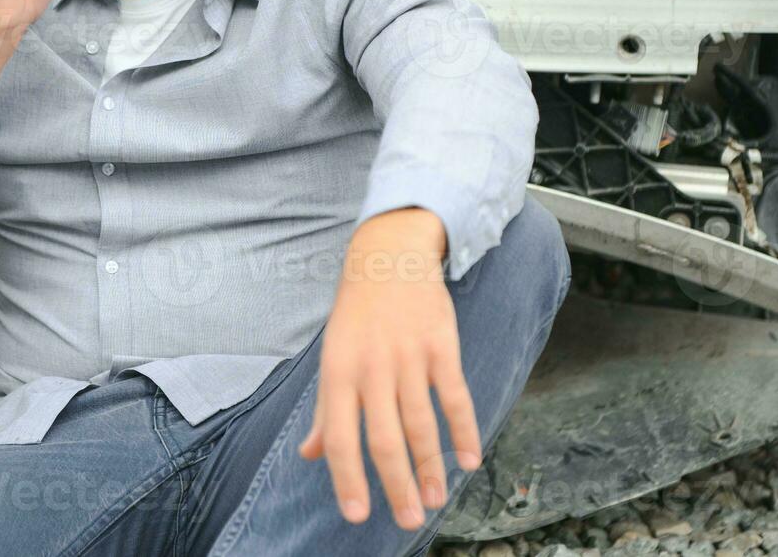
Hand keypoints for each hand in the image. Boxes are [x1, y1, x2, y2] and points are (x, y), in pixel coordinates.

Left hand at [297, 208, 482, 531]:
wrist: (388, 256)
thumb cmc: (356, 316)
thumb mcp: (332, 357)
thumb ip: (326, 411)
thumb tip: (308, 456)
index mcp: (338, 373)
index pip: (340, 436)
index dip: (347, 478)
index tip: (357, 514)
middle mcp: (371, 367)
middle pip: (384, 438)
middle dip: (396, 484)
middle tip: (408, 521)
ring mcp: (407, 356)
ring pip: (421, 423)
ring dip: (430, 466)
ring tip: (434, 499)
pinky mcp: (440, 345)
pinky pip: (455, 395)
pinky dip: (464, 430)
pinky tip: (469, 460)